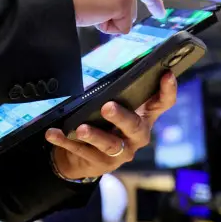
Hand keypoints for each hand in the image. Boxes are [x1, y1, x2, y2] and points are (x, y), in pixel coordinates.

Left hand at [45, 71, 177, 180]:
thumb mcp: (113, 105)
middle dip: (121, 117)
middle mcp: (136, 136)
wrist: (85, 158)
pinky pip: (81, 151)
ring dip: (94, 135)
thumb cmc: (103, 122)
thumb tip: (104, 57)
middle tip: (107, 107)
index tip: (166, 73)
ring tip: (81, 128)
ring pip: (109, 144)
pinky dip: (65, 141)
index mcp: (143, 117)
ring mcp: (120, 152)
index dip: (167, 90)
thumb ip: (115, 90)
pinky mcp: (101, 164)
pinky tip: (53, 133)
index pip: (162, 103)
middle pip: (134, 126)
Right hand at [51, 0, 164, 34]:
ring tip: (89, 9)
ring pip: (126, 17)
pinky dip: (106, 27)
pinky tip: (93, 15)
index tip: (160, 12)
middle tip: (104, 14)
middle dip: (124, 15)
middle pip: (133, 4)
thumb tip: (112, 5)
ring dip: (108, 20)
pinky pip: (122, 28)